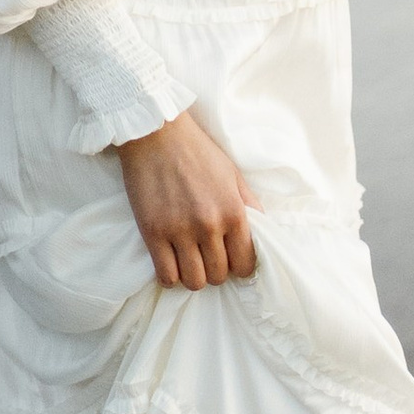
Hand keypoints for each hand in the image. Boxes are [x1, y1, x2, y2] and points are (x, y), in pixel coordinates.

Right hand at [116, 110, 257, 288]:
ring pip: (194, 281)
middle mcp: (209, 226)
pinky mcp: (152, 232)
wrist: (156, 132)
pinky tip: (170, 263)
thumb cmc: (197, 150)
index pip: (245, 265)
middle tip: (207, 256)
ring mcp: (179, 231)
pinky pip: (166, 276)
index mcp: (233, 212)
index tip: (230, 260)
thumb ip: (249, 205)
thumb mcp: (232, 174)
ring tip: (188, 261)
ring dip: (193, 276)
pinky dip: (170, 276)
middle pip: (219, 276)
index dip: (239, 267)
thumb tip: (260, 232)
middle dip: (215, 271)